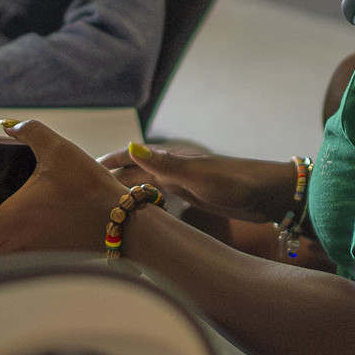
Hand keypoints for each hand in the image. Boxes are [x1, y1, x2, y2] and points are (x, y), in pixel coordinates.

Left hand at [0, 120, 131, 261]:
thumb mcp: (59, 150)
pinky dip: (4, 269)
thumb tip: (9, 125)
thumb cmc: (90, 189)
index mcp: (14, 218)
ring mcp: (37, 255)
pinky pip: (19, 269)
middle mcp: (21, 242)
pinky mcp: (53, 261)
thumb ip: (31, 131)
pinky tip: (4, 261)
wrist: (124, 222)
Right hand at [100, 143, 298, 224]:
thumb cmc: (236, 182)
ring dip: (127, 188)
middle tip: (86, 189)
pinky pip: (160, 195)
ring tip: (105, 200)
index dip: (110, 161)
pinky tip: (139, 207)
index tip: (85, 168)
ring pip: (146, 183)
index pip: (132, 156)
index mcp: (173, 158)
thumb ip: (164, 164)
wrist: (268, 194)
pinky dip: (145, 199)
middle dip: (112, 176)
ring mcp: (184, 181)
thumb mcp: (197, 175)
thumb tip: (130, 147)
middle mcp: (175, 167)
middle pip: (136, 170)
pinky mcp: (194, 195)